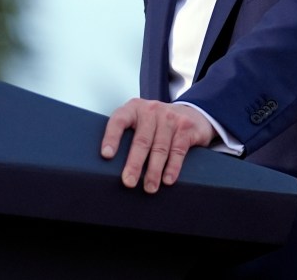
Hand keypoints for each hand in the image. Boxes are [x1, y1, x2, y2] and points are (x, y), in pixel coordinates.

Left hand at [100, 98, 214, 193]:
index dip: (111, 138)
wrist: (190, 113)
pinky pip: (177, 150)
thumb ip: (128, 134)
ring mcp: (170, 117)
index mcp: (134, 109)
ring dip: (153, 171)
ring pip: (160, 148)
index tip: (106, 155)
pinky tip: (167, 179)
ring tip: (149, 187)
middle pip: (141, 140)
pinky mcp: (186, 127)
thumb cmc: (157, 123)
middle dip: (134, 164)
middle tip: (129, 181)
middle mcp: (151, 110)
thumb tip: (111, 164)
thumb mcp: (140, 121)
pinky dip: (172, 167)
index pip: (119, 120)